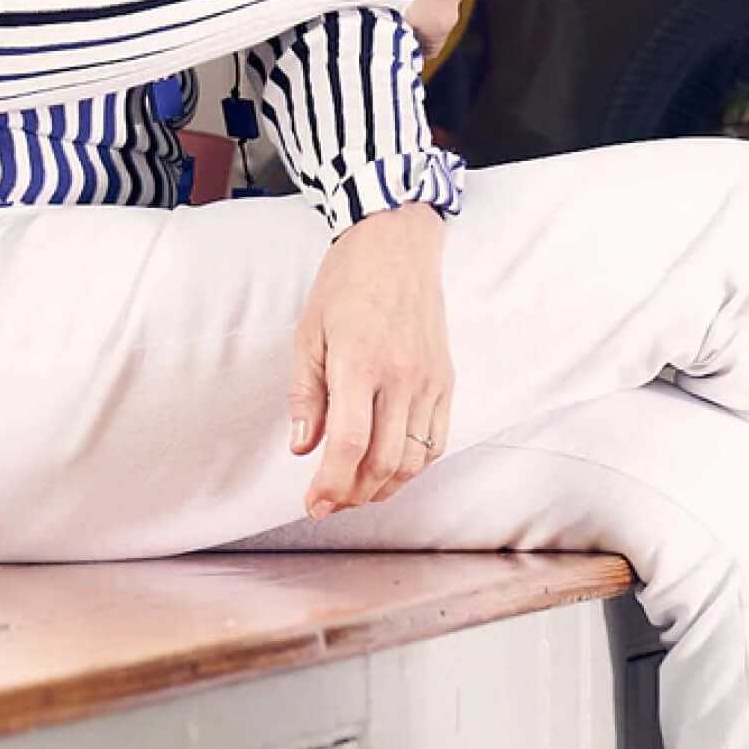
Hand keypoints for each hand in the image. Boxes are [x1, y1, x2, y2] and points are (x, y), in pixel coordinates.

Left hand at [289, 204, 452, 516]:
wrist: (397, 244)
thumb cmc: (348, 282)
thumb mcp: (309, 333)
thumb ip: (306, 394)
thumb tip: (303, 447)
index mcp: (360, 362)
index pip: (349, 444)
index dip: (331, 485)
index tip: (314, 504)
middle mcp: (401, 376)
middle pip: (384, 462)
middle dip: (352, 494)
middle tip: (329, 501)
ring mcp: (429, 380)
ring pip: (414, 460)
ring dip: (383, 487)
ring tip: (356, 489)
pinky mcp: (446, 380)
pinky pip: (436, 440)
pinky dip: (414, 466)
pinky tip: (389, 466)